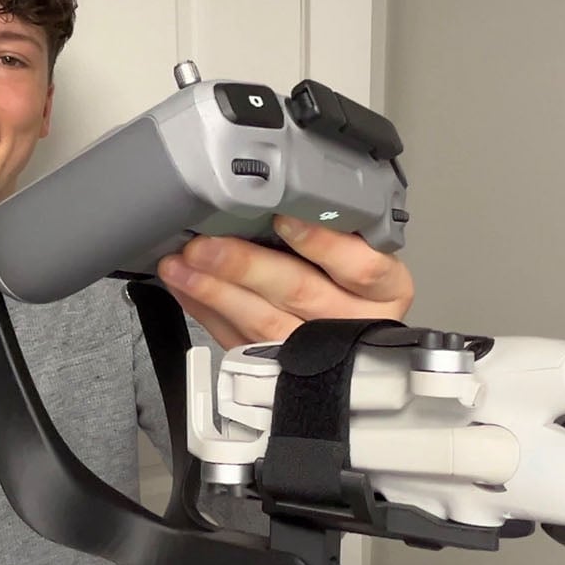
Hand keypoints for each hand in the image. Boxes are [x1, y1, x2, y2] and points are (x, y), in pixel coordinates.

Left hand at [156, 215, 413, 349]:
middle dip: (245, 266)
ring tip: (180, 266)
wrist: (353, 349)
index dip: (322, 243)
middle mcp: (355, 322)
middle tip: (204, 245)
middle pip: (301, 292)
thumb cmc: (354, 288)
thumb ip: (333, 230)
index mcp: (385, 290)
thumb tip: (272, 194)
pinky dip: (207, 313)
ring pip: (264, 323)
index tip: (283, 219)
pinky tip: (186, 288)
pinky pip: (239, 341)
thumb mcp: (364, 253)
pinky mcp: (282, 370)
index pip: (362, 267)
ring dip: (214, 291)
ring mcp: (316, 352)